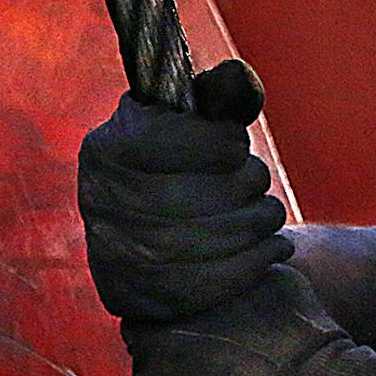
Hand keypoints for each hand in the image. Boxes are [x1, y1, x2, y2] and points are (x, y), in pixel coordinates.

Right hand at [77, 60, 289, 320]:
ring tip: (267, 212)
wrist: (151, 240)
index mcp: (107, 147)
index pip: (174, 141)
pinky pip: (215, 281)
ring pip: (213, 236)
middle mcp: (102, 201)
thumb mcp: (193, 123)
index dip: (221, 143)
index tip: (236, 146)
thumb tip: (239, 78)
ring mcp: (116, 255)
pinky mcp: (141, 297)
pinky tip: (273, 246)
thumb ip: (218, 96)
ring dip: (258, 220)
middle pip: (198, 192)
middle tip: (256, 182)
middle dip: (246, 183)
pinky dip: (257, 259)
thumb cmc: (183, 166)